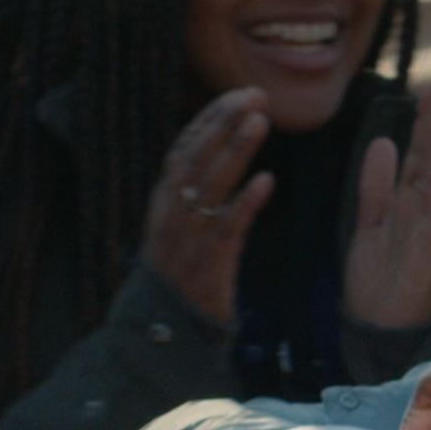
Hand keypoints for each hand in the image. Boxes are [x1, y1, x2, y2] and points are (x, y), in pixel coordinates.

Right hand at [143, 87, 274, 323]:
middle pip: (195, 157)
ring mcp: (189, 239)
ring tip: (260, 122)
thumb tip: (217, 162)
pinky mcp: (209, 265)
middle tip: (255, 95)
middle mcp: (172, 215)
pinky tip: (266, 182)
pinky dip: (245, 203)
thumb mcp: (182, 232)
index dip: (209, 119)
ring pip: (210, 186)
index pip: (184, 149)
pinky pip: (228, 228)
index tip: (237, 95)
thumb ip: (195, 199)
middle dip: (223, 122)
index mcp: (164, 203)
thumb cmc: (181, 280)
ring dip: (235, 151)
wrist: (165, 335)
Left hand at [344, 78, 430, 329]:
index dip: (428, 119)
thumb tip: (381, 143)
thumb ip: (376, 187)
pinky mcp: (426, 258)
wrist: (378, 331)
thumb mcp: (371, 225)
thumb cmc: (379, 283)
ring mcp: (428, 235)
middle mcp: (423, 215)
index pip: (421, 153)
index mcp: (410, 204)